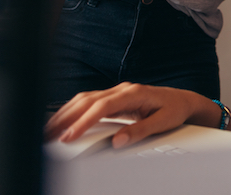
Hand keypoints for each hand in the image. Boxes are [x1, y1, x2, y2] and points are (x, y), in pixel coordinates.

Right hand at [45, 83, 212, 148]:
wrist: (183, 101)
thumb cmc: (175, 110)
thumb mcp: (163, 122)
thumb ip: (140, 131)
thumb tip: (117, 141)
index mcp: (133, 93)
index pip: (101, 107)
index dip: (83, 121)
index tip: (69, 136)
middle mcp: (122, 89)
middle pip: (87, 100)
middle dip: (65, 116)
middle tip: (47, 134)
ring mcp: (117, 92)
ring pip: (85, 99)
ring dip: (66, 113)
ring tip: (48, 129)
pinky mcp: (114, 98)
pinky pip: (89, 102)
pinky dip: (73, 111)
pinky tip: (63, 121)